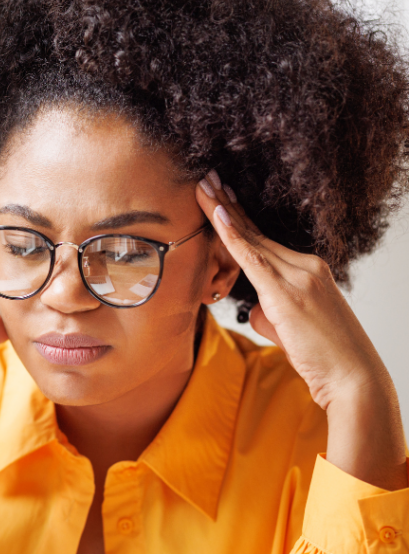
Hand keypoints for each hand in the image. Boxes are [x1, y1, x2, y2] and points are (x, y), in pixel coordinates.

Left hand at [196, 172, 405, 490]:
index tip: (220, 196)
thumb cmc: (324, 359)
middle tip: (204, 176)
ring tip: (201, 185)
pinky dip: (233, 235)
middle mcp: (304, 266)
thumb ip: (271, 315)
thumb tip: (253, 311)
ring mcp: (298, 276)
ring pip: (251, 238)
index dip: (239, 218)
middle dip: (227, 203)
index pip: (263, 240)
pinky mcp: (288, 293)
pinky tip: (218, 215)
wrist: (353, 377)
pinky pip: (253, 258)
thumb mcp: (290, 331)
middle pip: (255, 231)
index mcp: (307, 272)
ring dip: (223, 210)